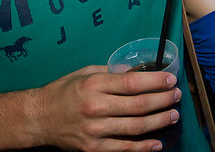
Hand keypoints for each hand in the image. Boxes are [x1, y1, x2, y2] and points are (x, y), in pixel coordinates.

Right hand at [31, 65, 180, 150]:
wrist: (38, 118)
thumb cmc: (63, 92)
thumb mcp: (85, 73)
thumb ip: (112, 72)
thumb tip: (139, 71)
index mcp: (94, 84)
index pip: (132, 82)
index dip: (155, 81)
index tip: (170, 78)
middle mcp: (96, 107)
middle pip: (139, 105)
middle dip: (163, 100)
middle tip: (176, 96)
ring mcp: (95, 130)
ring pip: (136, 127)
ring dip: (159, 121)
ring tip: (173, 115)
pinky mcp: (93, 148)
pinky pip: (124, 148)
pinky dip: (143, 147)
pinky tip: (157, 143)